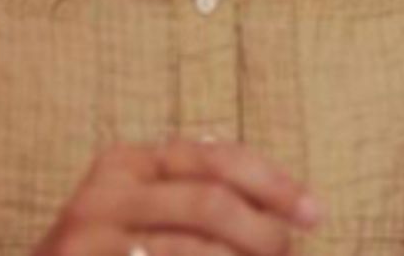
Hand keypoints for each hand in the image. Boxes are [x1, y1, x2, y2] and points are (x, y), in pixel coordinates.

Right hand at [33, 138, 321, 255]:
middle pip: (210, 203)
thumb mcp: (149, 214)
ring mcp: (88, 239)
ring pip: (193, 250)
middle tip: (287, 254)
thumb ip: (202, 197)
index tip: (315, 213)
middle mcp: (105, 193)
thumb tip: (293, 212)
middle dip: (263, 233)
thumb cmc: (113, 254)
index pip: (217, 158)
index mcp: (128, 163)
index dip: (275, 183)